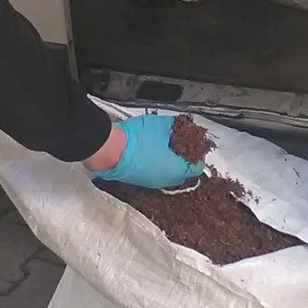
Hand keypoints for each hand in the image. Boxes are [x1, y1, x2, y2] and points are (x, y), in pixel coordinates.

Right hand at [85, 115, 203, 188]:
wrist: (110, 149)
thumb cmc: (136, 140)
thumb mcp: (162, 125)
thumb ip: (176, 125)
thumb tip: (180, 124)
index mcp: (176, 171)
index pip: (198, 167)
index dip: (197, 153)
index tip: (194, 143)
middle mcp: (165, 181)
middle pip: (183, 171)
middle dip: (182, 157)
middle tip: (179, 142)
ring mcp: (151, 183)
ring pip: (167, 173)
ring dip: (168, 160)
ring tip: (163, 144)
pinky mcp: (138, 181)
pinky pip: (153, 173)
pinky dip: (155, 163)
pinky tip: (149, 150)